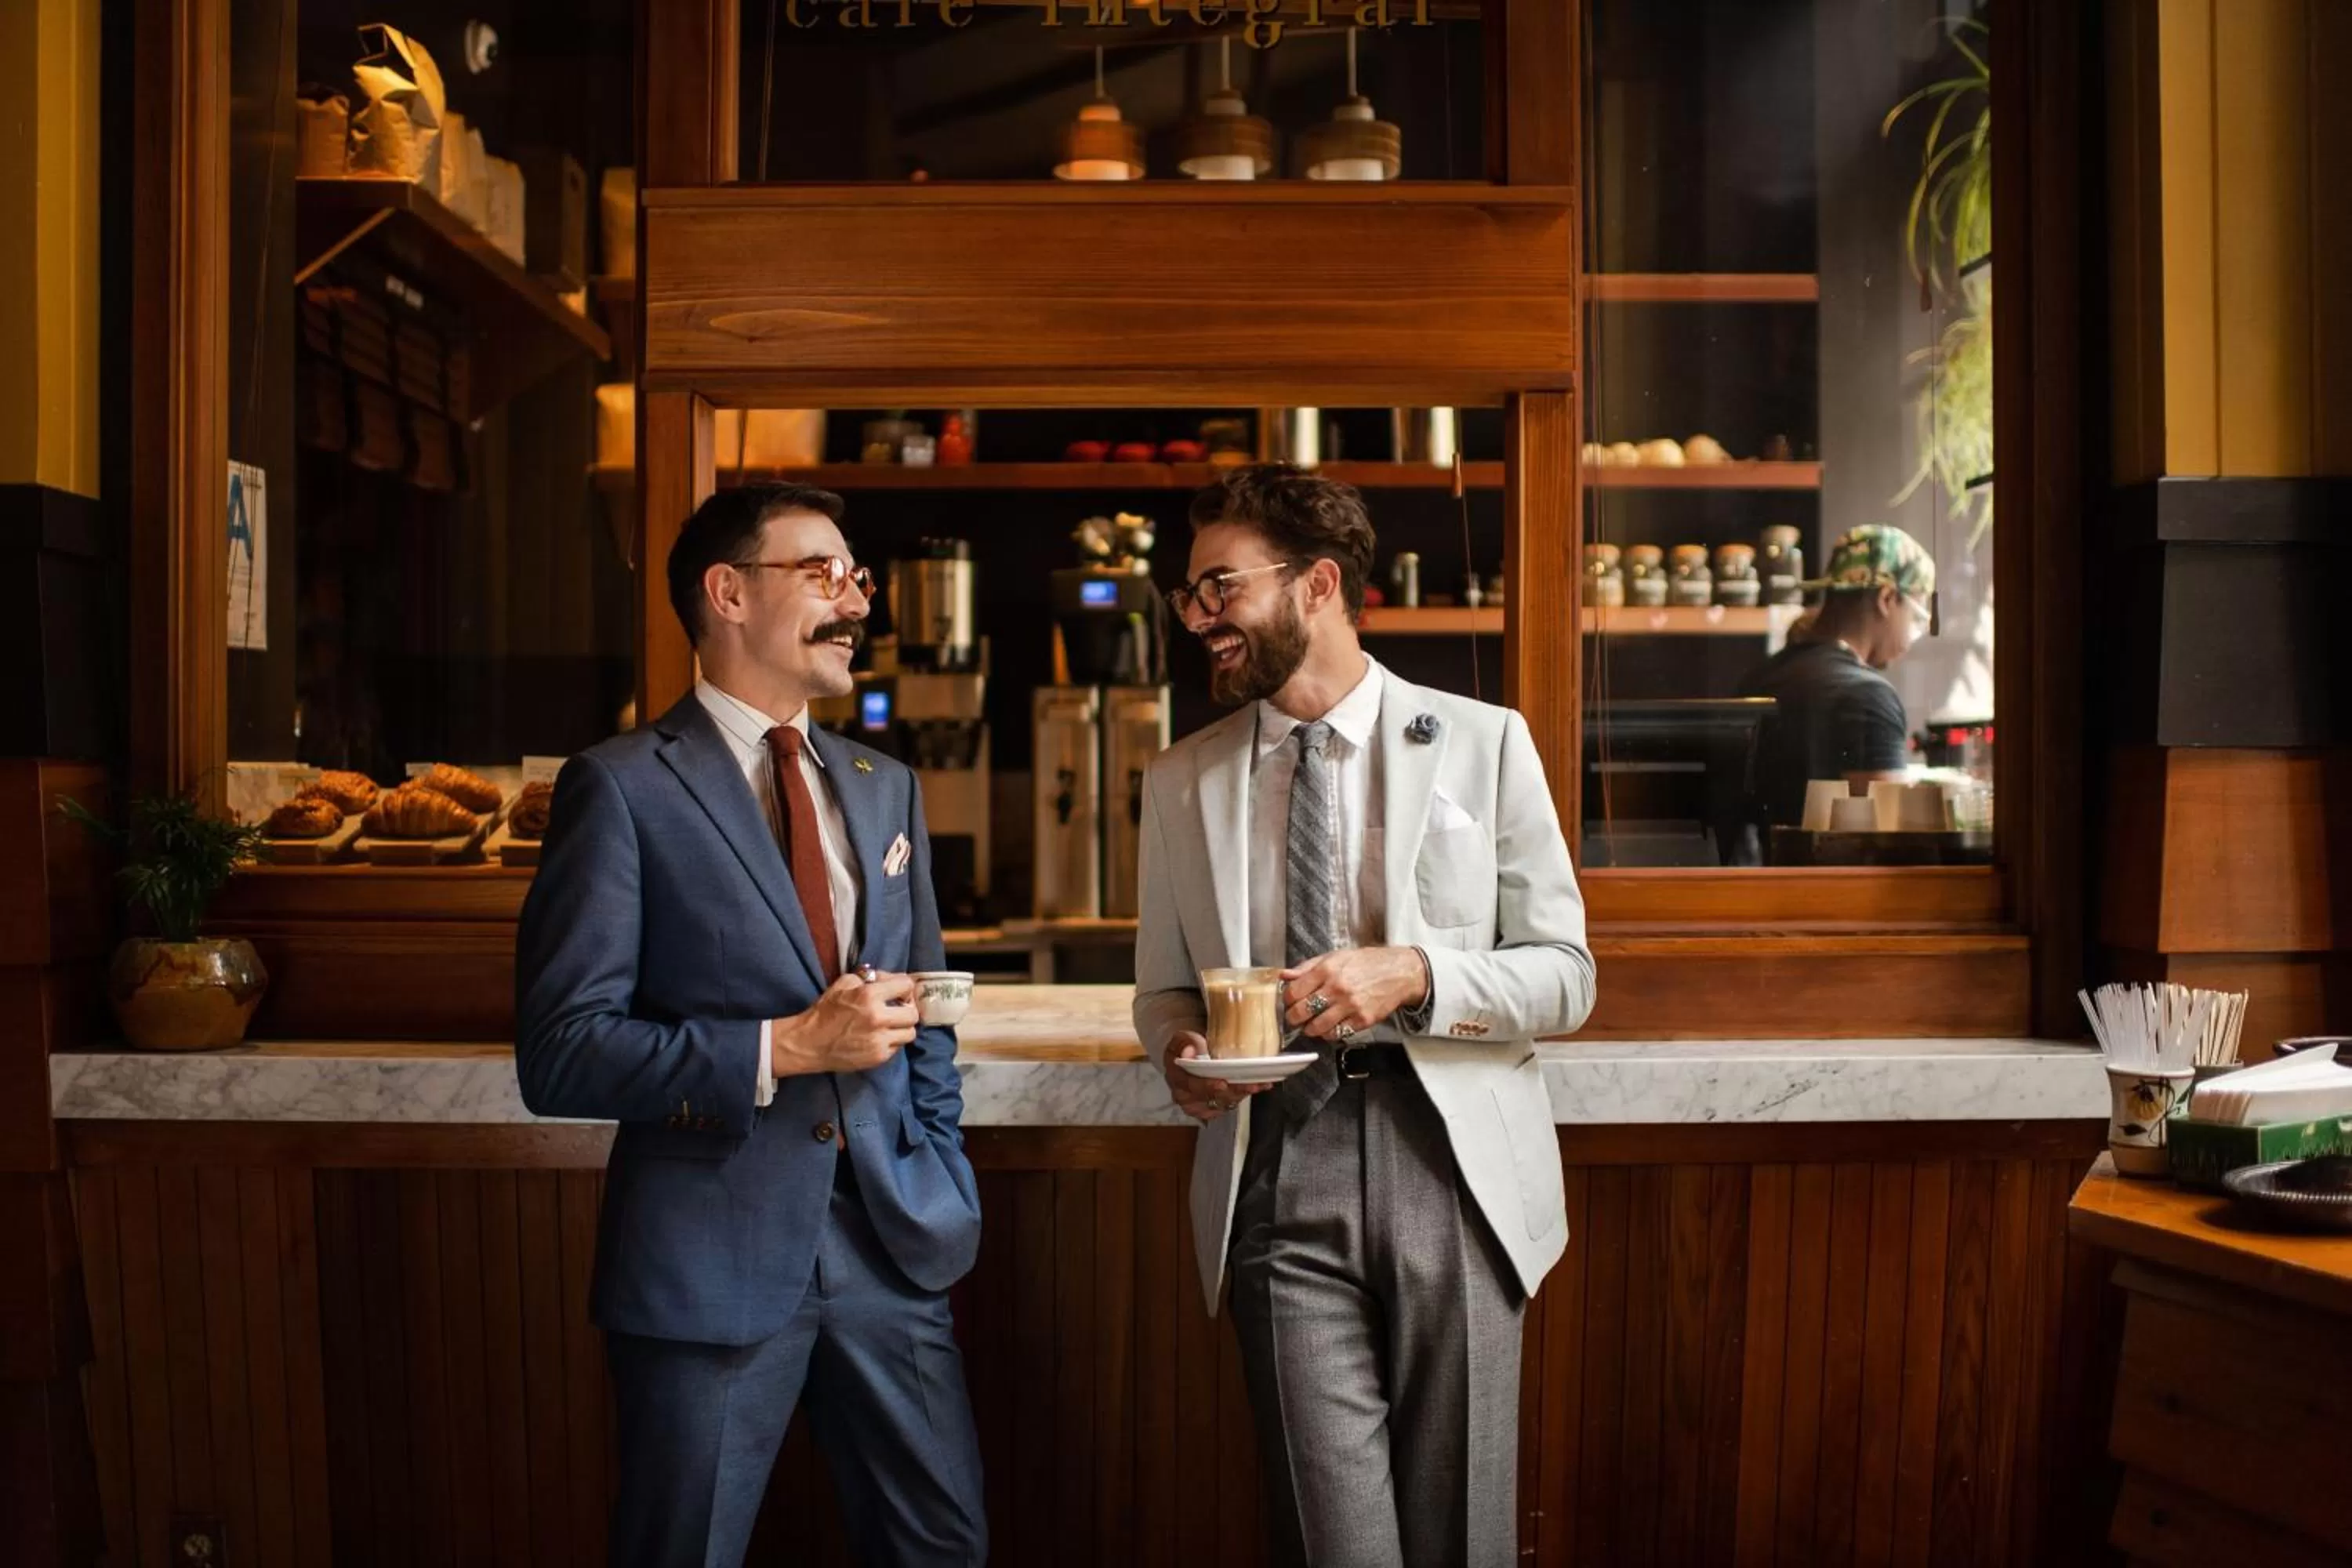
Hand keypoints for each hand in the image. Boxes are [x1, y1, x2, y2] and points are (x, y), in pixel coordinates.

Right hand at [772, 971, 916, 1075]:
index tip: (899, 992)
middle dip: (907, 1009)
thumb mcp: (843, 983)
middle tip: (897, 1010)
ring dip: (902, 1028)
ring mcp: (879, 1040)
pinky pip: (897, 1047)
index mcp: (869, 995)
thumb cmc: (825, 1011)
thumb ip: (869, 978)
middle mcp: (878, 1018)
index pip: (906, 985)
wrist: (809, 1043)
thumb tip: (890, 979)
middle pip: (913, 1013)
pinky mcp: (878, 1057)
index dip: (904, 987)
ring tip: (890, 1026)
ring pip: (910, 1033)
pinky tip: (879, 1038)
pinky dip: (891, 1042)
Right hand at [1160, 1029, 1270, 1122]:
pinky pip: (1231, 1104)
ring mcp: (1201, 1105)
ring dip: (1242, 1094)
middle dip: (1233, 1092)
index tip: (1222, 1083)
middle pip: (1212, 1099)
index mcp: (1177, 1079)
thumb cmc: (1186, 1047)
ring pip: (1224, 1104)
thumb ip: (1186, 1042)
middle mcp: (1187, 1097)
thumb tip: (1189, 1052)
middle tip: (1251, 1085)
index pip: (1192, 1086)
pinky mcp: (1214, 1108)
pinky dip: (1245, 1095)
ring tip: (1259, 1083)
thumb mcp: (1182, 1038)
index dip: (1208, 1086)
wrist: (1189, 1056)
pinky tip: (1259, 1085)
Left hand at [1280, 947, 1428, 1040]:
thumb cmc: (1367, 963)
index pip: (1294, 992)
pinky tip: (1329, 1026)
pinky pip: (1336, 1034)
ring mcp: (1350, 1006)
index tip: (1289, 1001)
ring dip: (1309, 1028)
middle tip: (1295, 1016)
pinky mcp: (1362, 1020)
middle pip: (1301, 1012)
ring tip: (1311, 1023)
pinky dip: (1328, 1033)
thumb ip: (1307, 967)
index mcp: (1327, 970)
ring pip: (1317, 1027)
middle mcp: (1337, 988)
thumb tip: (1284, 975)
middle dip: (1293, 1017)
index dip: (1287, 999)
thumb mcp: (1335, 957)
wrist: (1399, 972)